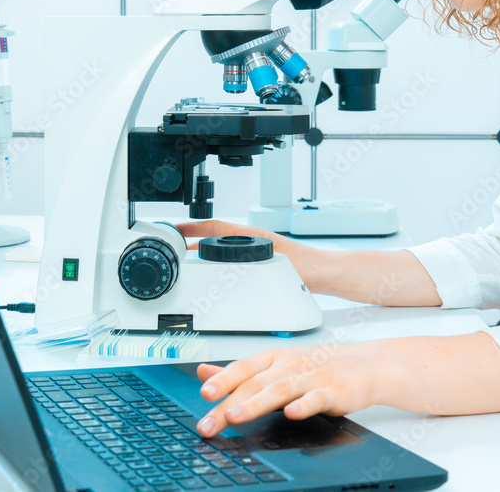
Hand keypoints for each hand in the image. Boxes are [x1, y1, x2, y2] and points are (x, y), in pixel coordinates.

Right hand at [175, 220, 326, 291]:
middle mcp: (252, 238)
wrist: (324, 273)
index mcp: (251, 234)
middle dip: (192, 241)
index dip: (191, 228)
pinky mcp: (260, 259)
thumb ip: (250, 262)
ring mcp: (255, 248)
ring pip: (222, 247)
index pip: (214, 227)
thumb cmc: (306, 268)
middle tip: (175, 247)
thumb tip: (226, 262)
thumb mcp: (271, 263)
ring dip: (204, 251)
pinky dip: (218, 261)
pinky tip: (215, 271)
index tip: (175, 229)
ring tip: (188, 260)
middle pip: (214, 236)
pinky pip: (231, 257)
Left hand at [193, 342, 385, 437]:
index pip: (242, 369)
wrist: (362, 365)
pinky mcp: (331, 390)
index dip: (222, 380)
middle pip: (255, 383)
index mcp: (272, 359)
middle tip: (210, 422)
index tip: (205, 395)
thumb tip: (204, 373)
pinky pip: (316, 398)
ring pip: (280, 389)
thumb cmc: (315, 367)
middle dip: (229, 403)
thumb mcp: (274, 365)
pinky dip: (303, 405)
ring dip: (256, 403)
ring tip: (236, 416)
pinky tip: (292, 414)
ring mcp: (310, 377)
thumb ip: (239, 373)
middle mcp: (288, 365)